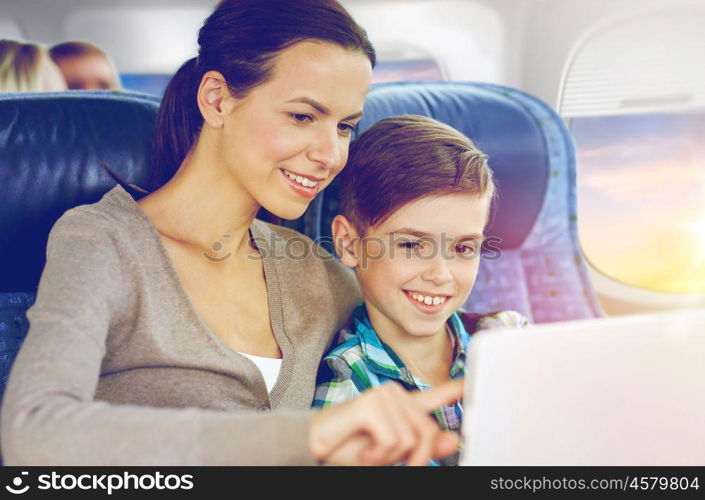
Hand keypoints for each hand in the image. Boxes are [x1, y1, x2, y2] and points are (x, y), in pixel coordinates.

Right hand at [310, 379, 463, 465]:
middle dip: (413, 457)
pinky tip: (364, 449)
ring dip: (389, 457)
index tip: (472, 381)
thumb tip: (452, 439)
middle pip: (428, 433)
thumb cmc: (351, 448)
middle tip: (384, 460)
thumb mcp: (392, 453)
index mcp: (404, 407)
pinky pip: (392, 440)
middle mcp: (397, 396)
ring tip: (370, 451)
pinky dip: (378, 455)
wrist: (316, 447)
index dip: (456, 389)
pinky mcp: (370, 403)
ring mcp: (384, 396)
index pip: (436, 395)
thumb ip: (422, 446)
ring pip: (411, 439)